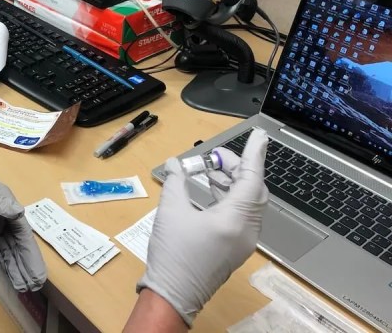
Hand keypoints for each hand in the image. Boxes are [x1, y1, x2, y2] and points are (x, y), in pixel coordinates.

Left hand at [0, 157, 46, 291]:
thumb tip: (19, 213)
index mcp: (6, 203)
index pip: (22, 231)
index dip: (30, 252)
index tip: (36, 271)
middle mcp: (4, 216)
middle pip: (19, 243)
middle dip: (27, 264)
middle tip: (34, 285)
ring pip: (10, 250)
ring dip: (18, 268)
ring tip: (25, 288)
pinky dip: (5, 265)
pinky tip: (13, 278)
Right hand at [137, 129, 268, 326]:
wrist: (173, 295)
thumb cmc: (173, 254)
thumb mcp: (170, 211)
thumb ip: (175, 181)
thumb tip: (175, 163)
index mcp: (235, 219)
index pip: (252, 178)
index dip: (255, 154)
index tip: (260, 136)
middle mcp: (246, 230)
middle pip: (253, 190)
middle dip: (237, 168)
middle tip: (216, 155)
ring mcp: (244, 241)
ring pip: (248, 203)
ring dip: (232, 183)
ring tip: (210, 170)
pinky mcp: (236, 248)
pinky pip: (242, 215)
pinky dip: (230, 198)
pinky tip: (211, 191)